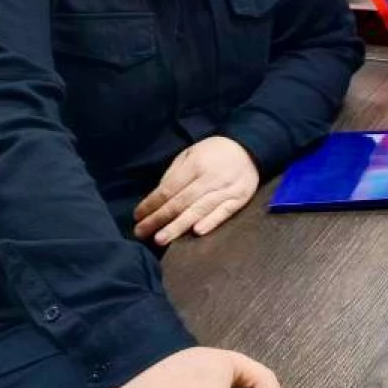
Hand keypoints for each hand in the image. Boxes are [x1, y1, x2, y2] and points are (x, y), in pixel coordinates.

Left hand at [134, 136, 258, 245]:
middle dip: (159, 219)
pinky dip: (211, 222)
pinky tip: (197, 232)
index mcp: (196, 164)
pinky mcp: (240, 199)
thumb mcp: (190, 154)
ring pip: (200, 210)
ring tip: (161, 238)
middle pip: (181, 202)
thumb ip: (174, 174)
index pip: (169, 188)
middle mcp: (211, 178)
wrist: (250, 149)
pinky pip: (224, 213)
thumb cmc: (214, 153)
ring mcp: (227, 189)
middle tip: (141, 232)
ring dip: (179, 226)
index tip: (137, 216)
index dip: (152, 203)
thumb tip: (157, 198)